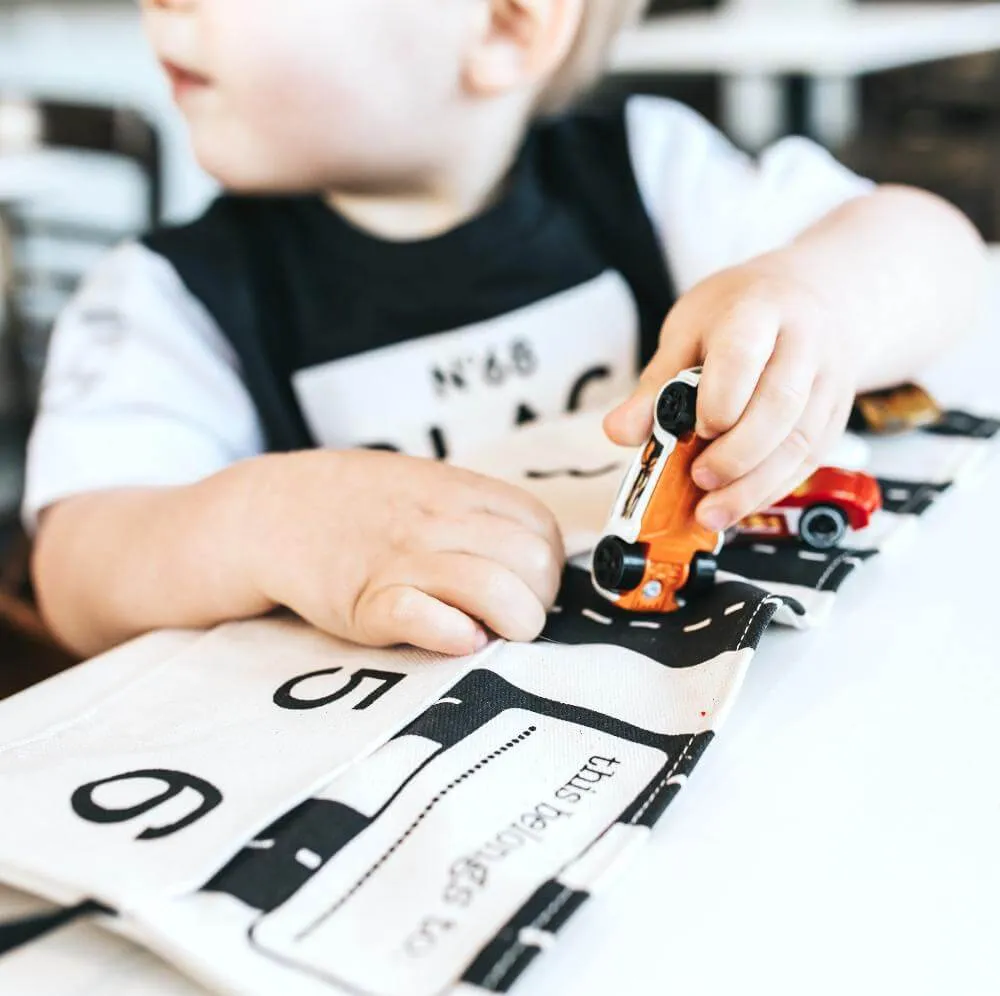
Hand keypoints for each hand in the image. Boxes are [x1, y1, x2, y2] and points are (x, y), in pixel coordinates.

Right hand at [242, 449, 563, 655]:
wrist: (274, 509)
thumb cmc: (361, 505)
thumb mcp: (428, 485)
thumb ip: (480, 513)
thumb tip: (538, 556)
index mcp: (461, 491)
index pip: (543, 531)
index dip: (547, 568)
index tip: (526, 587)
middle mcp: (440, 520)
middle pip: (533, 565)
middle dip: (537, 603)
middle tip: (511, 617)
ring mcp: (404, 559)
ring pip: (495, 590)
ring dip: (510, 624)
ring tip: (490, 632)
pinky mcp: (368, 602)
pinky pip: (429, 619)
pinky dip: (453, 635)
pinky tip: (453, 637)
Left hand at [604, 257, 857, 529]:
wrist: (807, 299)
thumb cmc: (738, 315)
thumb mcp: (687, 331)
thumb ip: (655, 384)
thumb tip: (618, 432)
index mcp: (759, 310)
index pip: (742, 354)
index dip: (718, 398)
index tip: (694, 429)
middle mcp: (804, 343)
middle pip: (780, 404)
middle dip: (736, 452)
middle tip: (699, 477)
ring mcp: (828, 381)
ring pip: (800, 440)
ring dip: (754, 484)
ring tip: (712, 510)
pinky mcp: (835, 416)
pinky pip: (808, 460)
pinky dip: (770, 489)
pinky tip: (738, 503)